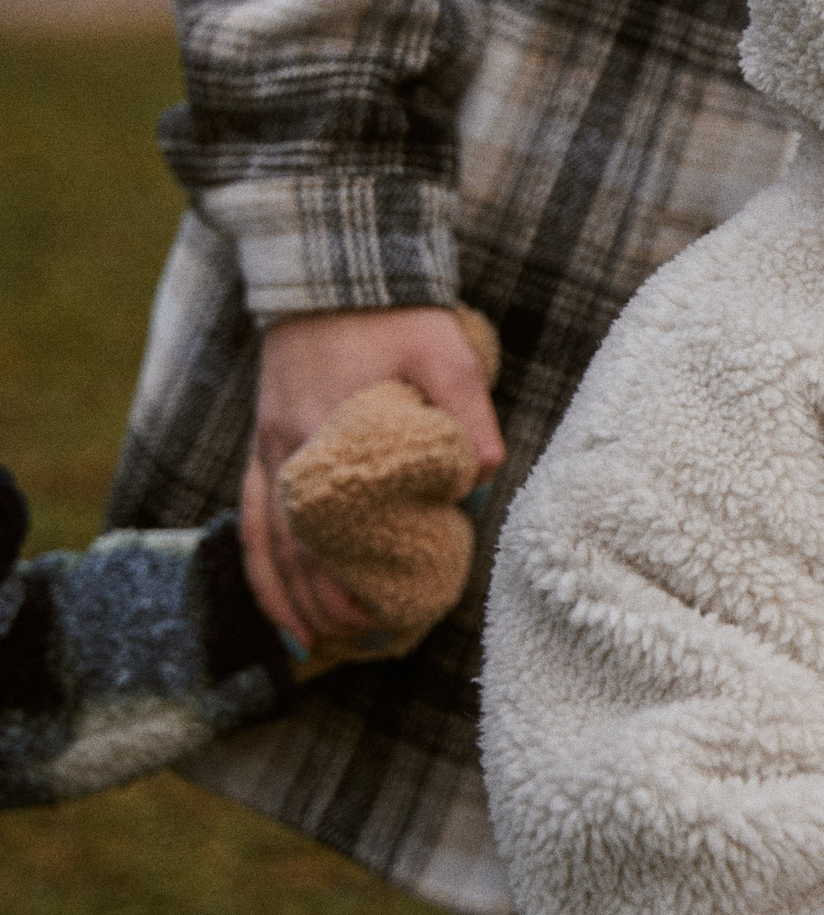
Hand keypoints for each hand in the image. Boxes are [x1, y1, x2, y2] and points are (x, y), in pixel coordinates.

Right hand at [243, 307, 503, 653]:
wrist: (335, 270)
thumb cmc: (397, 316)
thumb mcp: (447, 355)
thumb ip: (469, 415)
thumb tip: (483, 478)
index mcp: (334, 436)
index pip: (343, 529)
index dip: (362, 579)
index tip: (394, 617)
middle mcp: (290, 453)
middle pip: (302, 550)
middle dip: (332, 603)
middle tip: (372, 642)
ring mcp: (269, 451)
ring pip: (270, 544)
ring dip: (294, 598)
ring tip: (324, 643)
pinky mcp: (262, 445)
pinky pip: (249, 520)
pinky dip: (261, 567)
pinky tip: (279, 603)